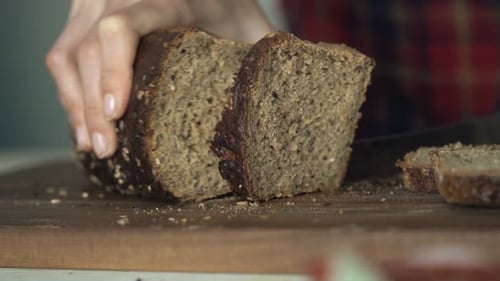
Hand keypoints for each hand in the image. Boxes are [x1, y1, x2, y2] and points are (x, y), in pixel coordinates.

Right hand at [46, 0, 271, 157]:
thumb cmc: (228, 2)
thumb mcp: (250, 26)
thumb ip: (261, 59)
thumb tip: (284, 110)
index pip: (121, 28)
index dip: (113, 72)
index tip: (118, 114)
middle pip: (85, 50)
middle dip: (90, 107)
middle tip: (107, 150)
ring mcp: (94, 3)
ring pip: (64, 56)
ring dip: (74, 105)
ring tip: (92, 144)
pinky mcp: (83, 15)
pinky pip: (62, 53)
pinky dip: (68, 91)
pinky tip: (83, 121)